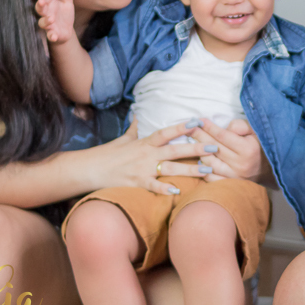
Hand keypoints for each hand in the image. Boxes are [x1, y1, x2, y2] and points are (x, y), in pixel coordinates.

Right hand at [34, 0, 75, 43]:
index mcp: (50, 4)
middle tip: (42, 1)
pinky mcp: (52, 34)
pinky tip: (53, 36)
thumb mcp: (67, 3)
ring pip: (43, 23)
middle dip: (40, 5)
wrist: (66, 31)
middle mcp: (46, 14)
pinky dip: (51, 36)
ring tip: (51, 18)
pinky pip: (50, 35)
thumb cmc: (63, 15)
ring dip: (46, 20)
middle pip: (40, 9)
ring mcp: (48, 25)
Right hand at [92, 120, 218, 195]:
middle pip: (175, 150)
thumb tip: (139, 113)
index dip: (182, 127)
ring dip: (190, 170)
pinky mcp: (136, 184)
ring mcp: (142, 170)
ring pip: (170, 169)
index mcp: (145, 142)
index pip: (166, 132)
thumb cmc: (108, 153)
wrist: (90, 169)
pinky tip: (178, 191)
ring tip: (208, 170)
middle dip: (196, 149)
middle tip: (215, 148)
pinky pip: (153, 187)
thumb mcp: (124, 138)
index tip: (199, 122)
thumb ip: (135, 127)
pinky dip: (165, 189)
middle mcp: (146, 155)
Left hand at [190, 118, 270, 183]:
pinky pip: (211, 178)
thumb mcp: (255, 132)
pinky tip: (199, 160)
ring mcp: (234, 177)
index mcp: (248, 149)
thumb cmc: (260, 146)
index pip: (223, 135)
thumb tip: (225, 128)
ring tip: (192, 142)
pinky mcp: (230, 185)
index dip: (209, 127)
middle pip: (214, 148)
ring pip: (210, 163)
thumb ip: (241, 126)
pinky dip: (203, 170)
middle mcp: (240, 164)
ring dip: (199, 152)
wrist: (270, 170)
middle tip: (189, 127)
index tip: (199, 120)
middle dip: (199, 135)